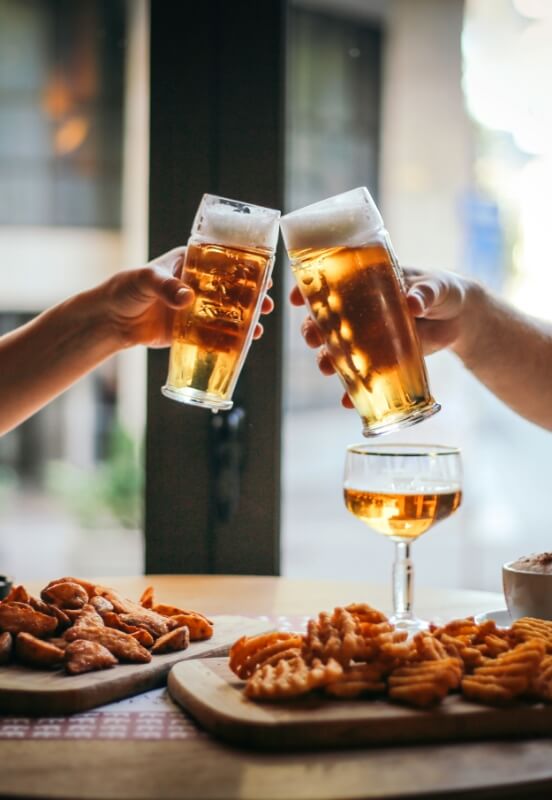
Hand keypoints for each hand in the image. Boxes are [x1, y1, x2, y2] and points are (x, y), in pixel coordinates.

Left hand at [103, 247, 273, 348]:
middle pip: (232, 289)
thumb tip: (186, 298)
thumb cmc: (126, 289)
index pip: (224, 260)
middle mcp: (197, 285)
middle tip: (268, 304)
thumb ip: (166, 287)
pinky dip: (228, 339)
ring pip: (227, 313)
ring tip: (258, 329)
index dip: (246, 266)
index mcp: (190, 263)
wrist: (111, 320)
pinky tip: (242, 345)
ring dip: (245, 320)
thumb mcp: (146, 280)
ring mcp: (196, 308)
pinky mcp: (190, 330)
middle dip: (253, 297)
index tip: (264, 273)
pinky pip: (213, 334)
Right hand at [290, 267, 469, 408]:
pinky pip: (363, 375)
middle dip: (313, 331)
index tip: (297, 299)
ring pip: (339, 349)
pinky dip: (354, 390)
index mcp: (368, 283)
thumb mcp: (435, 287)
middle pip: (327, 320)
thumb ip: (424, 293)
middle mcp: (361, 310)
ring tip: (326, 369)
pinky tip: (348, 400)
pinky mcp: (383, 359)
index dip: (309, 289)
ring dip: (327, 360)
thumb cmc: (443, 291)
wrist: (460, 319)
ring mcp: (370, 336)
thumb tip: (412, 303)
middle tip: (312, 340)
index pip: (331, 282)